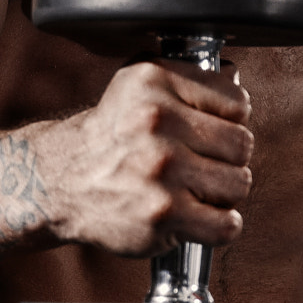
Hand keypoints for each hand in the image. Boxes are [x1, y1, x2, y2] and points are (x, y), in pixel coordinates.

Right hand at [40, 59, 253, 254]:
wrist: (61, 181)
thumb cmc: (110, 136)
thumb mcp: (136, 87)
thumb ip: (187, 79)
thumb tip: (235, 77)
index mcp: (154, 81)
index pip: (237, 102)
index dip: (227, 120)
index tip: (205, 130)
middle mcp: (156, 121)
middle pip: (242, 145)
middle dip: (225, 159)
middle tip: (197, 164)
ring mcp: (160, 169)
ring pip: (238, 184)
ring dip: (220, 193)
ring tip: (191, 189)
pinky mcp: (162, 213)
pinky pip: (227, 224)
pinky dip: (218, 225)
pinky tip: (194, 215)